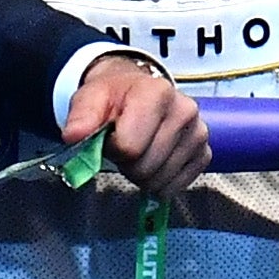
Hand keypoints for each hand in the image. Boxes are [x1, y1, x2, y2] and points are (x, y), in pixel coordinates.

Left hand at [64, 53, 208, 194]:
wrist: (136, 92)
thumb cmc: (114, 98)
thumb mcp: (90, 99)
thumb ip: (81, 117)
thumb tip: (74, 136)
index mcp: (157, 93)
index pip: (130, 147)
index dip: (112, 148)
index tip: (111, 136)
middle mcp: (185, 111)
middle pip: (145, 167)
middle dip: (127, 163)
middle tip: (123, 146)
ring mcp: (198, 134)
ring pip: (159, 181)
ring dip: (142, 175)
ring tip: (139, 151)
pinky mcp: (204, 153)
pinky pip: (176, 186)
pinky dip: (159, 182)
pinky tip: (154, 161)